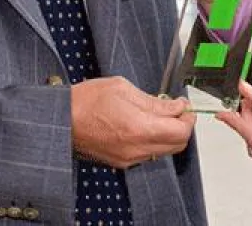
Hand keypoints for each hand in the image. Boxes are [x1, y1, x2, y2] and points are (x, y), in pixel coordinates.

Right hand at [70, 77, 195, 168]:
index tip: (184, 105)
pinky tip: (145, 126)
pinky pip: (148, 154)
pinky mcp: (121, 162)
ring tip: (159, 115)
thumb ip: (154, 101)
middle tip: (177, 110)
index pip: (180, 132)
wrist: (62, 119)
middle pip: (177, 145)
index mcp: (139, 128)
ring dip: (168, 135)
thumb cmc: (88, 100)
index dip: (188, 118)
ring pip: (164, 151)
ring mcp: (128, 158)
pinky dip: (154, 141)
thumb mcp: (124, 89)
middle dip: (182, 127)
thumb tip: (176, 106)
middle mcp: (136, 148)